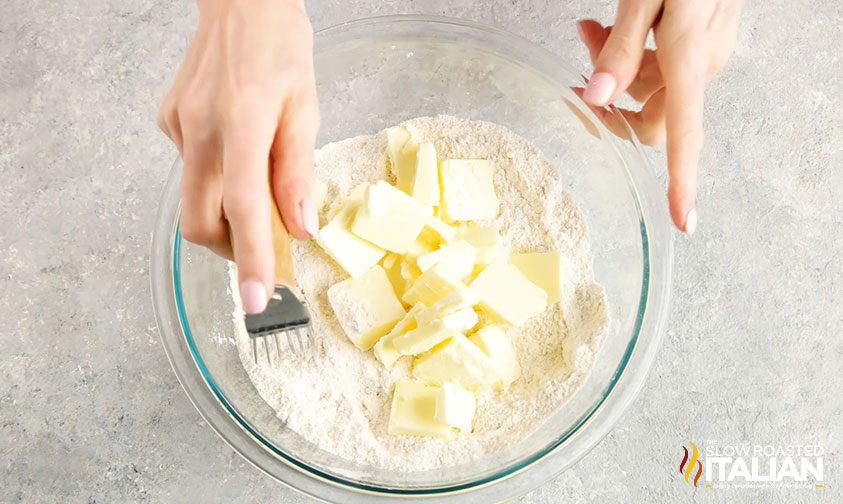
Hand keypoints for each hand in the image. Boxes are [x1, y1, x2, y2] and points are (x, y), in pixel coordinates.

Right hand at [157, 0, 318, 312]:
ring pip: (191, 201)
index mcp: (243, 123)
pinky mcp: (168, 122)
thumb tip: (300, 227)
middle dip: (231, 248)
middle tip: (265, 244)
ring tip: (256, 191)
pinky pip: (190, 170)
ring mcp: (178, 127)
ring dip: (224, 216)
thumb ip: (297, 171)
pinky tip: (236, 148)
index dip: (250, 259)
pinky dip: (216, 178)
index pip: (244, 207)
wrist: (239, 2)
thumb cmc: (280, 46)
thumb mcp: (305, 107)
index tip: (255, 299)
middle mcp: (201, 129)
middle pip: (200, 221)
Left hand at [577, 0, 740, 233]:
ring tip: (589, 28)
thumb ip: (620, 49)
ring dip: (619, 68)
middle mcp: (703, 64)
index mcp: (690, 59)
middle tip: (582, 53)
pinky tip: (614, 24)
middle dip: (613, 97)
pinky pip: (666, 64)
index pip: (684, 136)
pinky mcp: (703, 38)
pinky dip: (637, 53)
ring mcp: (706, 51)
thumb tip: (594, 98)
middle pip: (653, 115)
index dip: (682, 182)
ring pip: (655, 87)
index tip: (683, 220)